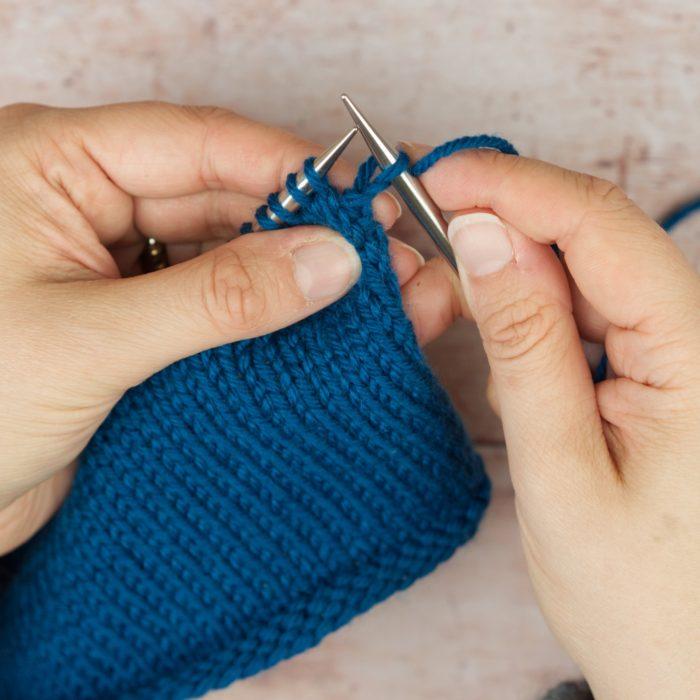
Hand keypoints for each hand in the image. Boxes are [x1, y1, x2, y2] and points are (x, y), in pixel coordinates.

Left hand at [0, 101, 423, 553]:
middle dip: (303, 230)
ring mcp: (118, 262)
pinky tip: (316, 326)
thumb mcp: (95, 339)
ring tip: (368, 299)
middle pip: (222, 196)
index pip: (196, 144)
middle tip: (382, 260)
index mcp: (54, 165)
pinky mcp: (138, 320)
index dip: (287, 170)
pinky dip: (265, 317)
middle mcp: (89, 200)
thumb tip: (330, 263)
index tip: (361, 203)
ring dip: (292, 276)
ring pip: (227, 251)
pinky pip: (216, 302)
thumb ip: (220, 298)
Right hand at [401, 145, 699, 697]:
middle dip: (506, 214)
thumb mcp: (561, 472)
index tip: (438, 177)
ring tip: (442, 271)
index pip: (604, 229)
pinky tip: (492, 323)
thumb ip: (523, 349)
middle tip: (421, 214)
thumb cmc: (640, 597)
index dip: (516, 187)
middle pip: (596, 236)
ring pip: (585, 268)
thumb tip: (484, 241)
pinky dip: (530, 305)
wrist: (689, 667)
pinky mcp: (654, 368)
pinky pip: (586, 310)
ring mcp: (679, 351)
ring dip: (512, 262)